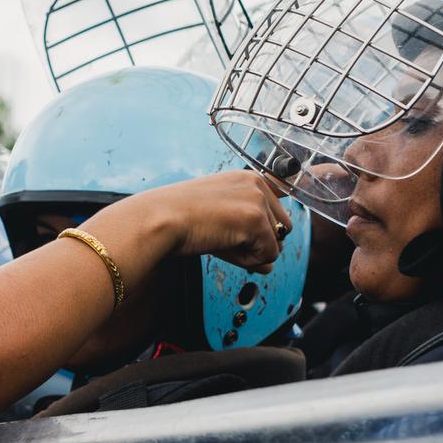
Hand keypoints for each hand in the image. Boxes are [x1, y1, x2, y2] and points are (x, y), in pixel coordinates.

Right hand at [144, 170, 290, 273]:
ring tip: (222, 243)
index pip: (276, 208)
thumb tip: (269, 264)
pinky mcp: (255, 220)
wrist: (159, 220)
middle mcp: (257, 184)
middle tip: (229, 244)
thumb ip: (248, 236)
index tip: (255, 227)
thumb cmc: (177, 218)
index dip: (267, 227)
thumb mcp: (219, 218)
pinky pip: (267, 255)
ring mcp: (258, 201)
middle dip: (259, 244)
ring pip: (276, 243)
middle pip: (282, 228)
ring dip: (252, 253)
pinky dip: (247, 261)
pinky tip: (224, 248)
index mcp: (247, 178)